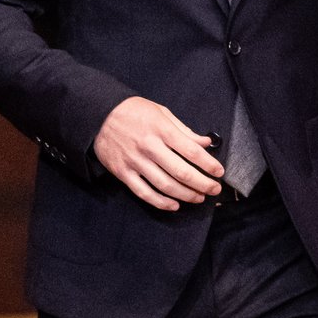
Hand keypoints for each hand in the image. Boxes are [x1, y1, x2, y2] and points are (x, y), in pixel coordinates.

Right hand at [90, 96, 224, 209]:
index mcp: (161, 130)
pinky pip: (144, 193)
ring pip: (165, 186)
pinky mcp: (123, 173)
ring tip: (198, 198)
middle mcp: (149, 147)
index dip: (209, 164)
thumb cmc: (133, 111)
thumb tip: (205, 142)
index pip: (191, 151)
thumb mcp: (161, 112)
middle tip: (214, 190)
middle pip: (181, 172)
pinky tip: (174, 205)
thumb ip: (184, 130)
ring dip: (186, 195)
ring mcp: (135, 162)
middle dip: (202, 184)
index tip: (219, 172)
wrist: (98, 114)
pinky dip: (161, 202)